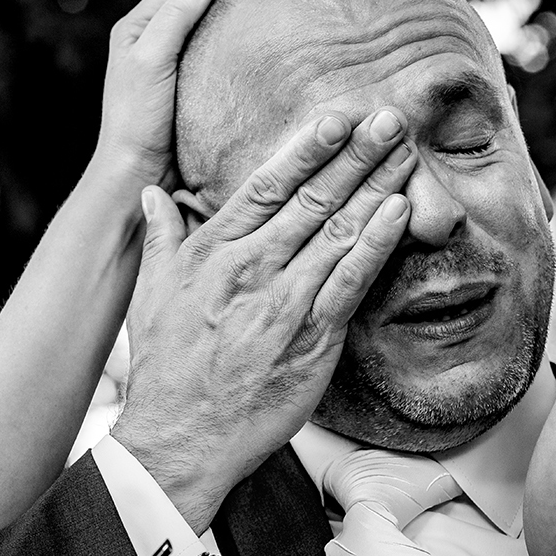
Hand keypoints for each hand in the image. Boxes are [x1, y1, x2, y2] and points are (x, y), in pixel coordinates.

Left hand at [92, 0, 284, 188]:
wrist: (134, 175)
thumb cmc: (137, 122)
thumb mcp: (152, 63)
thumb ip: (174, 18)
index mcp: (138, 25)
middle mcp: (152, 37)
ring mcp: (169, 60)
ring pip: (207, 14)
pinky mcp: (185, 84)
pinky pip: (213, 42)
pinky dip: (235, 27)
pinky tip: (256, 31)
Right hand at [112, 108, 417, 531]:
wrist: (183, 438)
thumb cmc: (167, 368)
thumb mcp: (150, 294)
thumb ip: (160, 237)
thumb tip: (153, 194)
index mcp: (214, 252)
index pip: (266, 186)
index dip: (305, 148)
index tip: (336, 117)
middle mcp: (252, 270)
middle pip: (313, 199)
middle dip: (355, 154)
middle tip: (389, 117)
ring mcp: (286, 304)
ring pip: (339, 231)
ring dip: (377, 186)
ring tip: (406, 151)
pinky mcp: (313, 339)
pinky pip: (352, 282)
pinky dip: (377, 243)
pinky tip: (400, 212)